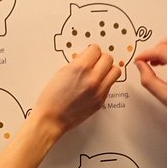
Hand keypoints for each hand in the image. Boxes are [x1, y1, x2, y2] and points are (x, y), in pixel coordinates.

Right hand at [0, 45, 121, 167]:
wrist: (51, 119)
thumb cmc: (51, 98)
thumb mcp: (61, 73)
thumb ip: (77, 64)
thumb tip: (87, 59)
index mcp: (80, 68)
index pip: (96, 49)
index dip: (91, 51)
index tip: (89, 54)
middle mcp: (92, 79)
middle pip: (108, 58)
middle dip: (101, 58)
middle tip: (94, 62)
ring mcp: (99, 91)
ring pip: (115, 71)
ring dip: (107, 69)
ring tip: (99, 72)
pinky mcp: (101, 101)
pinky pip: (110, 86)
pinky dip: (104, 83)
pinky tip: (94, 85)